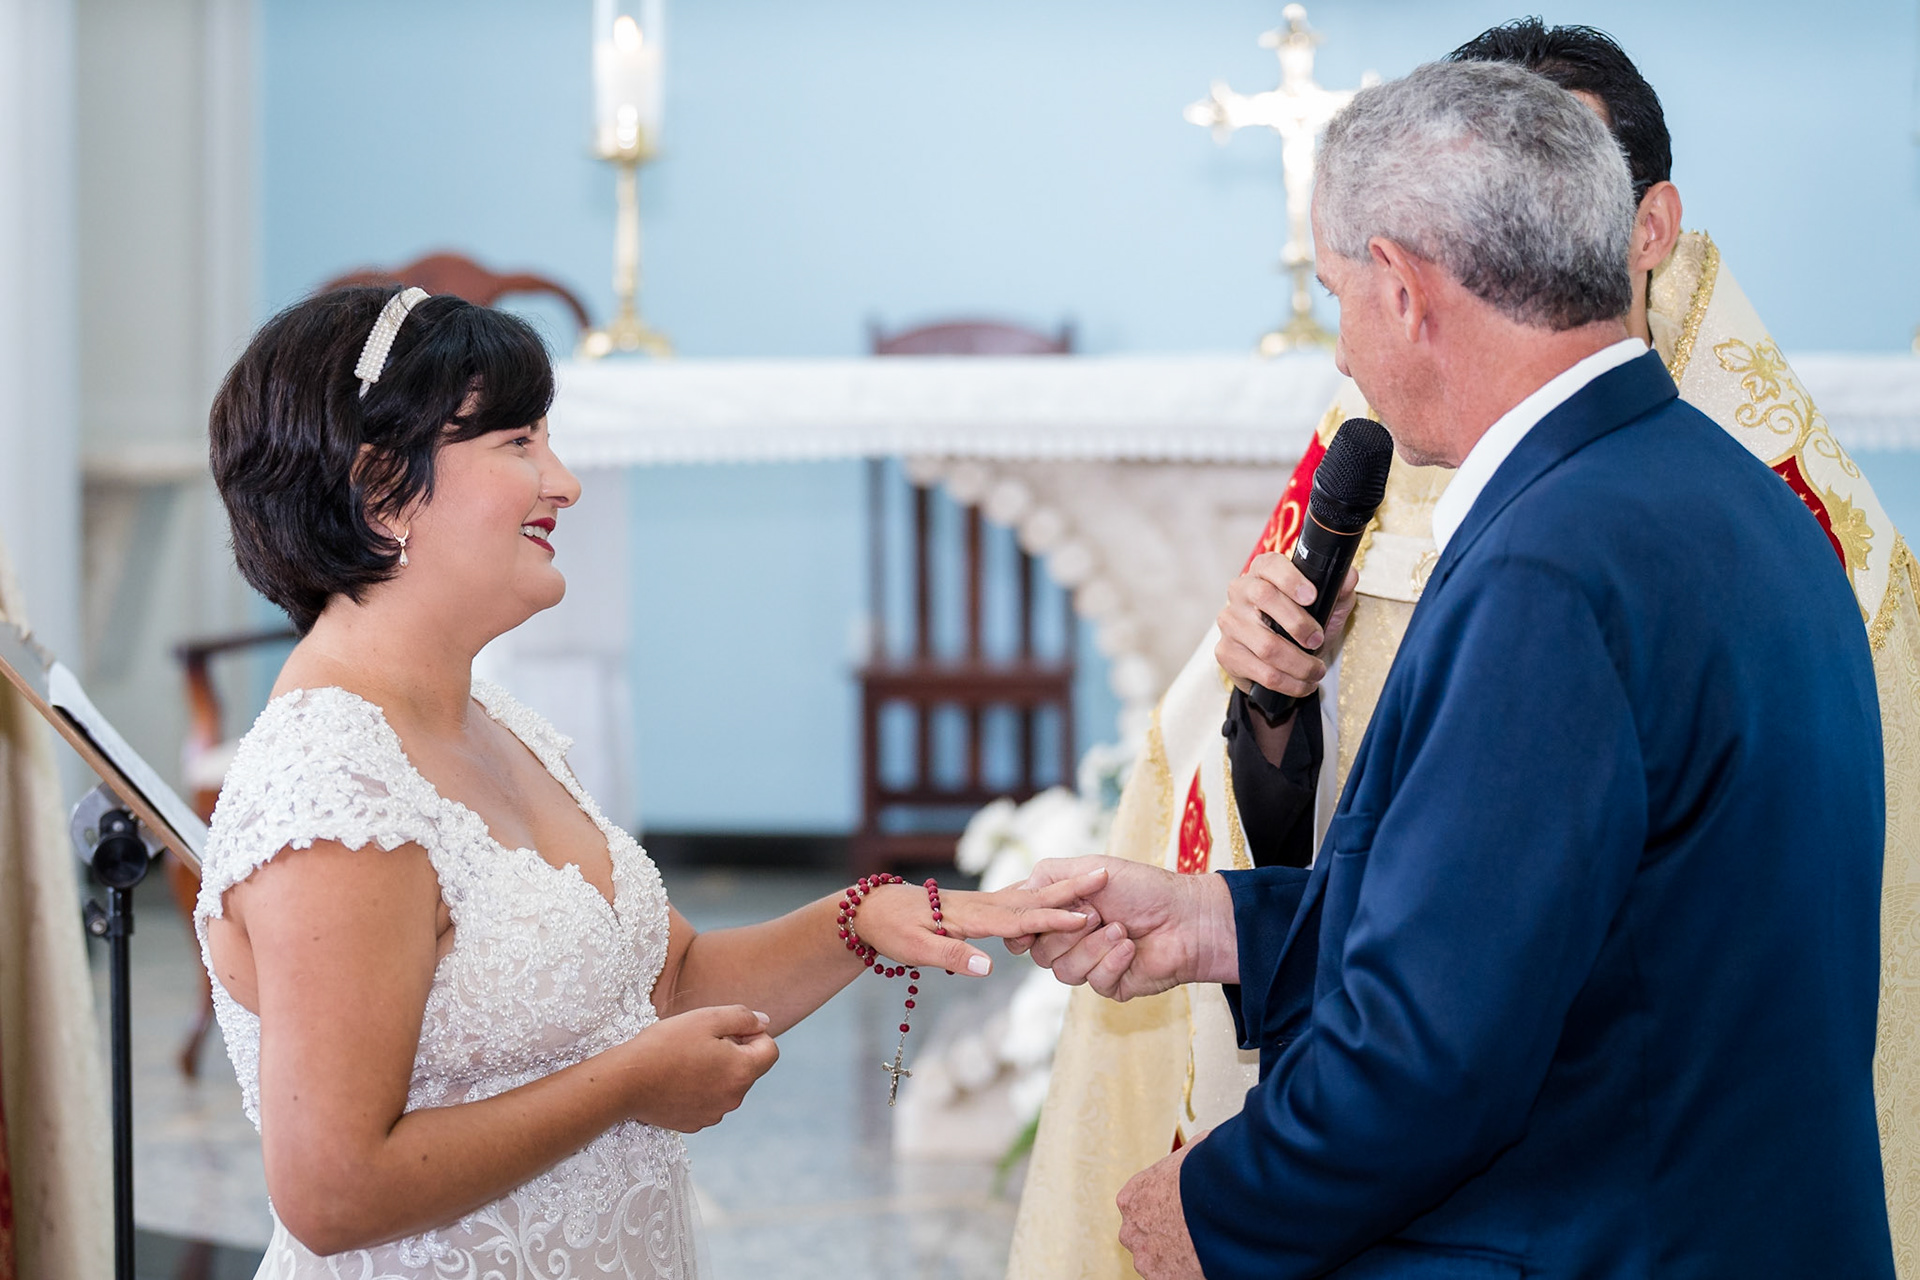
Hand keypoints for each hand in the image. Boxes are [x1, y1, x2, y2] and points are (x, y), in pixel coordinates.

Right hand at [620, 1005, 779, 1131]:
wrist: (626, 1082)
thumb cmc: (666, 1045)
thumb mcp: (707, 1017)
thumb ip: (743, 1017)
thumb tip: (764, 1023)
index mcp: (742, 1071)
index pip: (770, 1050)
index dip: (753, 1033)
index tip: (728, 1028)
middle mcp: (734, 1098)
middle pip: (748, 1069)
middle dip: (733, 1052)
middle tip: (701, 1041)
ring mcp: (714, 1114)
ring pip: (727, 1085)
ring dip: (716, 1071)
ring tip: (685, 1059)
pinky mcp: (694, 1123)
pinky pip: (708, 1101)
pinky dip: (700, 1089)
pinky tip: (676, 1079)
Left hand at [850, 870, 1105, 976]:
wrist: (871, 910)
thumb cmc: (891, 932)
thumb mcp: (916, 950)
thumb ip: (952, 957)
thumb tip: (989, 968)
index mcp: (970, 917)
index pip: (1020, 919)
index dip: (1053, 919)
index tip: (1086, 916)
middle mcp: (980, 905)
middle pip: (1033, 897)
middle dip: (1069, 888)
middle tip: (1103, 872)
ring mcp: (978, 903)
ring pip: (1026, 895)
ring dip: (1060, 887)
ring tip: (1091, 877)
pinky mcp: (974, 905)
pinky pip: (1014, 898)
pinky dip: (1038, 892)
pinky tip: (1048, 891)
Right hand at [1004, 858, 1237, 999]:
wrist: (1187, 917)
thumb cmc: (1144, 888)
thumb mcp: (1093, 868)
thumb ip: (1049, 877)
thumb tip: (1017, 894)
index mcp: (1065, 913)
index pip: (1026, 929)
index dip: (1025, 931)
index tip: (1031, 925)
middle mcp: (1074, 940)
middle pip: (1040, 954)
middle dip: (1067, 933)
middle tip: (1095, 914)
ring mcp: (1092, 964)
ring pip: (1064, 971)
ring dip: (1093, 947)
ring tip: (1121, 929)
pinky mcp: (1111, 984)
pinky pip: (1094, 982)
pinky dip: (1112, 961)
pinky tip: (1131, 947)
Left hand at [1117, 1139, 1204, 1279]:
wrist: (1217, 1204)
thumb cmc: (1204, 1175)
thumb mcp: (1194, 1153)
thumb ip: (1187, 1156)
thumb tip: (1203, 1146)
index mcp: (1131, 1197)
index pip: (1139, 1206)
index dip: (1162, 1207)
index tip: (1178, 1210)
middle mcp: (1131, 1229)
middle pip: (1144, 1235)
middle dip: (1164, 1235)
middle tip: (1191, 1232)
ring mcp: (1144, 1257)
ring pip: (1156, 1260)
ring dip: (1175, 1256)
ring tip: (1202, 1247)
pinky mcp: (1161, 1279)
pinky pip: (1171, 1277)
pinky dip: (1186, 1273)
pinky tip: (1204, 1261)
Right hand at [1215, 556, 1359, 699]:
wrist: (1281, 656)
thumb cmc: (1303, 620)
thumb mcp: (1327, 603)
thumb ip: (1339, 588)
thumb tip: (1349, 576)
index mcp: (1263, 571)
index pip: (1271, 565)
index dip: (1291, 579)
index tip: (1312, 597)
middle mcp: (1240, 591)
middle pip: (1264, 598)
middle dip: (1299, 624)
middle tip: (1318, 640)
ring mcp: (1230, 622)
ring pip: (1265, 644)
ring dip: (1299, 664)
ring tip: (1316, 671)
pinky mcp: (1226, 651)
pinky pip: (1260, 671)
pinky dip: (1288, 683)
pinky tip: (1301, 683)